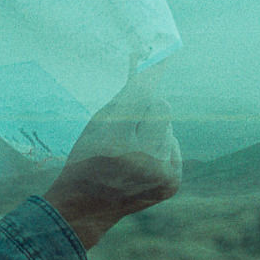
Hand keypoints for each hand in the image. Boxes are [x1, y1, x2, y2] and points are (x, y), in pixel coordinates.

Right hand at [43, 62, 181, 247]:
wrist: (85, 207)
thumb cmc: (86, 157)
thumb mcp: (96, 124)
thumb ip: (122, 96)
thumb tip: (142, 60)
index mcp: (116, 142)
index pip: (142, 96)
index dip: (150, 74)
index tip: (163, 52)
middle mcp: (142, 159)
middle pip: (161, 107)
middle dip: (147, 107)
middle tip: (129, 121)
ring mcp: (160, 174)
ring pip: (168, 128)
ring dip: (153, 132)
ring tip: (132, 150)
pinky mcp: (172, 183)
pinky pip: (174, 147)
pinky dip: (161, 149)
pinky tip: (142, 163)